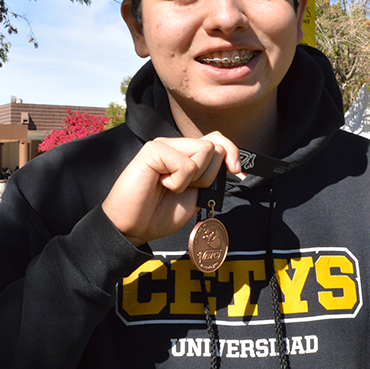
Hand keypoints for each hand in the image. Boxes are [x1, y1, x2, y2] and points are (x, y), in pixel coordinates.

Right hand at [101, 132, 241, 246]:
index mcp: (185, 154)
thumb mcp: (196, 195)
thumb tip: (233, 165)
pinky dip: (179, 182)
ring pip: (205, 151)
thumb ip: (211, 177)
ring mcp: (163, 145)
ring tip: (171, 187)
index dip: (232, 153)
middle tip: (184, 189)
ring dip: (193, 179)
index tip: (237, 171)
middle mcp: (175, 145)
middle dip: (208, 176)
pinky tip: (161, 185)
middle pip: (215, 148)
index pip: (218, 140)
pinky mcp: (153, 150)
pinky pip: (186, 164)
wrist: (132, 228)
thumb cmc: (158, 213)